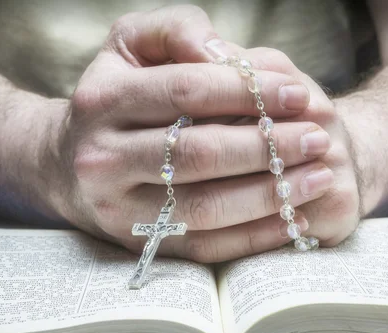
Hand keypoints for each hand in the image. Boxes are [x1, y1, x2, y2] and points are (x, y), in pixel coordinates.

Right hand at [41, 6, 334, 260]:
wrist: (68, 164)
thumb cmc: (117, 95)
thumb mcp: (131, 45)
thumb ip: (176, 30)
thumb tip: (220, 53)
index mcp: (103, 101)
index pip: (186, 91)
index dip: (248, 92)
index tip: (298, 94)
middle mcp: (103, 159)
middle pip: (198, 154)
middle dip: (267, 147)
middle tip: (319, 139)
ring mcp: (119, 209)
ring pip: (204, 207)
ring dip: (270, 195)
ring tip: (319, 178)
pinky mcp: (140, 245)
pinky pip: (205, 246)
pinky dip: (255, 236)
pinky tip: (294, 218)